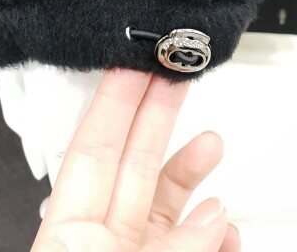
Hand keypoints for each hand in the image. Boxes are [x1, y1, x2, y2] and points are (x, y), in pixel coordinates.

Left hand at [32, 69, 239, 250]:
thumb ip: (170, 248)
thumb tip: (215, 216)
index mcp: (70, 232)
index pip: (92, 150)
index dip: (113, 102)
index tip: (132, 63)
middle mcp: (102, 237)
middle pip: (133, 160)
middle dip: (156, 112)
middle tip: (173, 72)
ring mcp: (133, 251)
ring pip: (164, 198)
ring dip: (191, 168)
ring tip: (213, 142)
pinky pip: (192, 241)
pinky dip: (214, 231)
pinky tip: (226, 230)